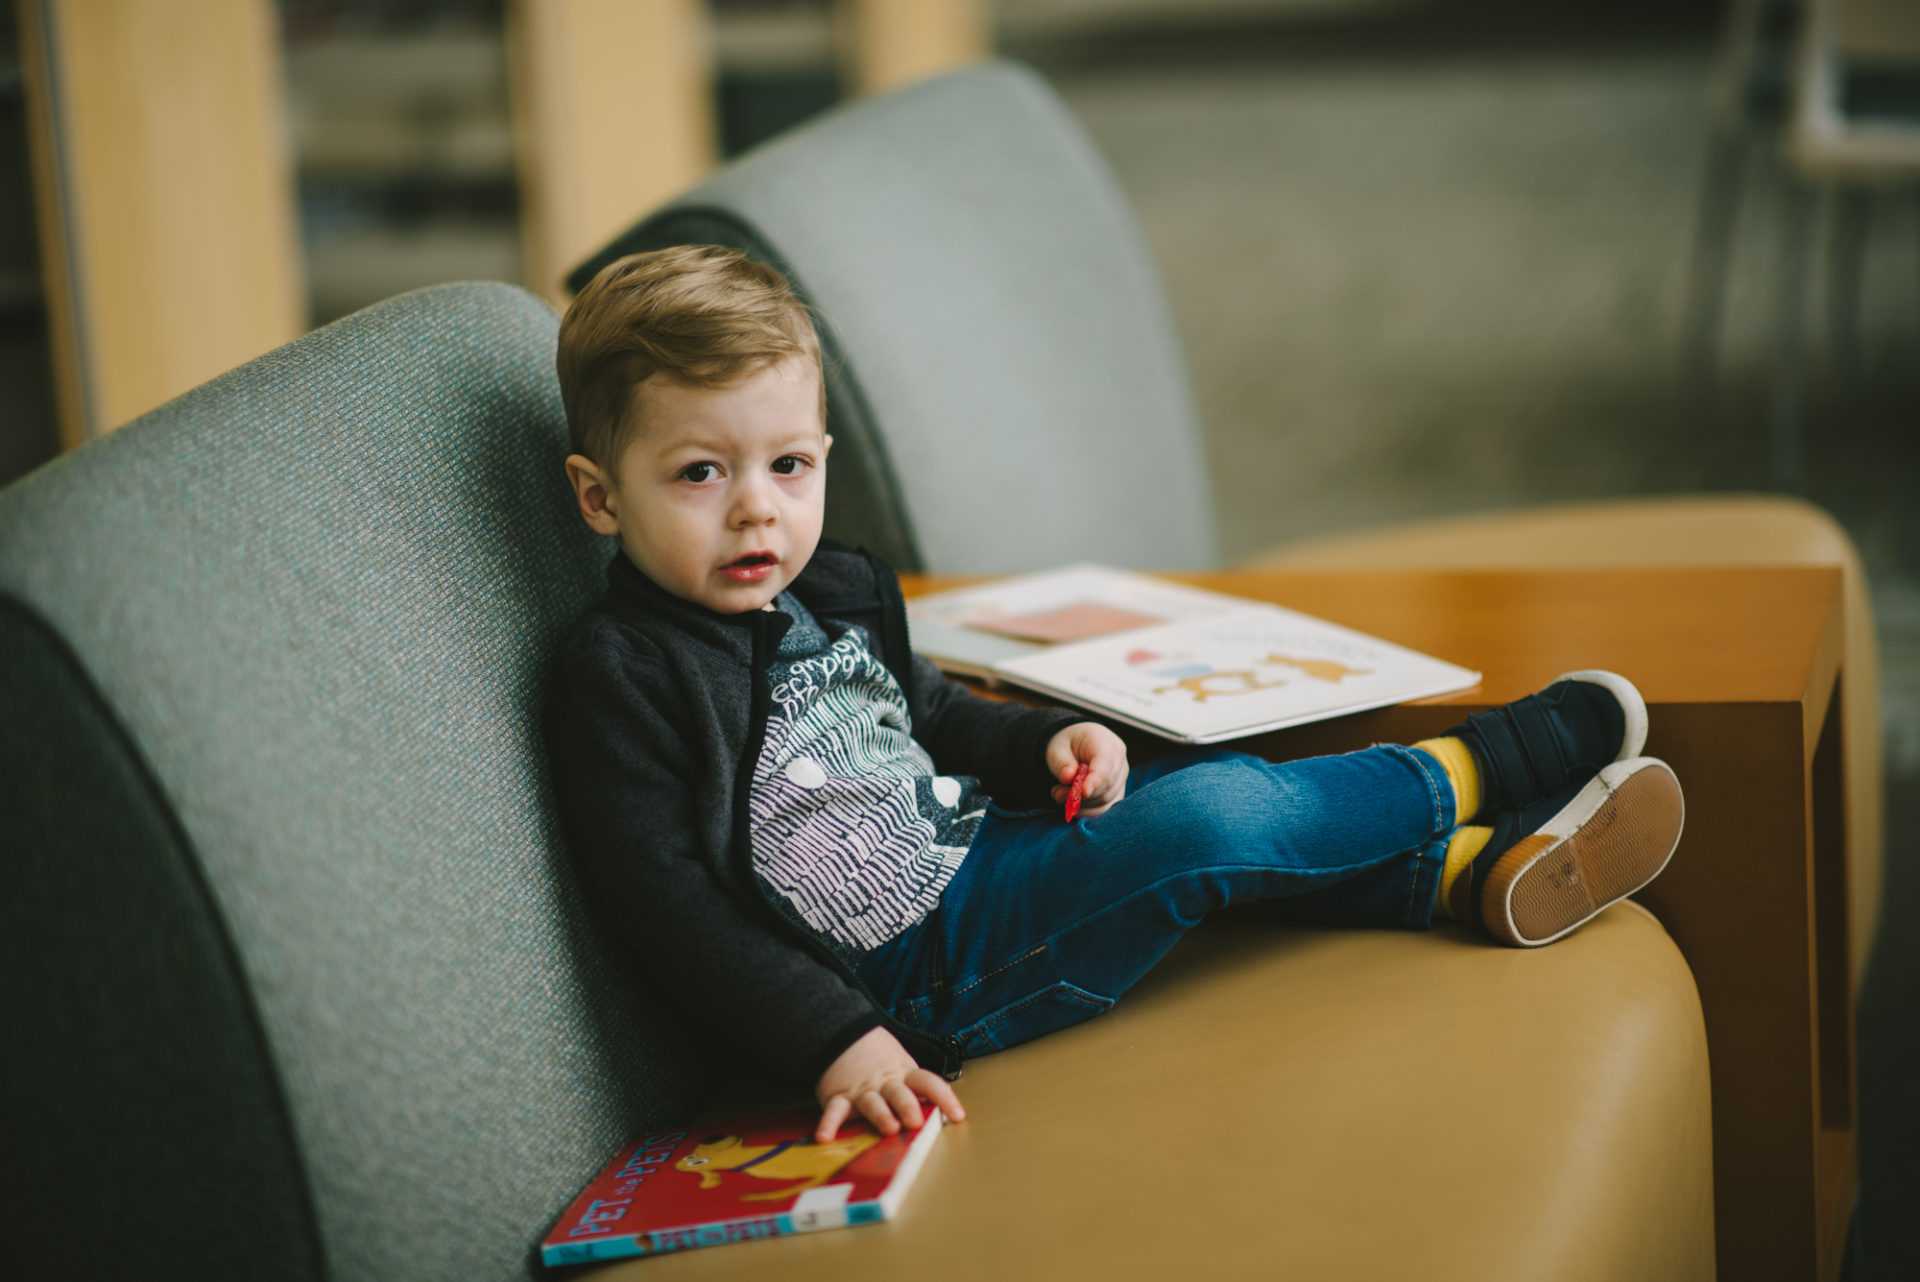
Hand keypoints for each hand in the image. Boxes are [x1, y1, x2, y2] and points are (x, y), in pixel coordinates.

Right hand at [814, 1026, 965, 1143]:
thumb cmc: (881, 1062)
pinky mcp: (838, 1097)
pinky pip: (834, 1111)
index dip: (945, 1098)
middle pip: (899, 1093)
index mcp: (905, 1075)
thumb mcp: (903, 1070)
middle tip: (916, 1122)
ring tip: (888, 1127)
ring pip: (872, 1102)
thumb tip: (946, 1115)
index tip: (958, 1115)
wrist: (843, 1034)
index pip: (929, 1082)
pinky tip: (826, 1137)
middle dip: (908, 1107)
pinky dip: (829, 1123)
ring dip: (880, 1114)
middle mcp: (885, 1083)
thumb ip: (919, 1092)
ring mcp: (862, 1090)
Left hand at [1045, 722, 1128, 817]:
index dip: (1096, 781)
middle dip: (1082, 795)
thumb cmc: (1068, 744)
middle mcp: (1119, 761)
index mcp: (1106, 743)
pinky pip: (1106, 808)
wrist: (1077, 743)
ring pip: (1106, 800)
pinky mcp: (1117, 792)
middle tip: (1057, 793)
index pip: (1106, 764)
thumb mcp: (1057, 749)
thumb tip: (1068, 777)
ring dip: (1082, 803)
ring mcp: (1121, 778)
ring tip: (1061, 794)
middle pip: (1107, 785)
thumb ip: (1062, 763)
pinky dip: (1088, 811)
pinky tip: (1073, 805)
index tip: (1083, 793)